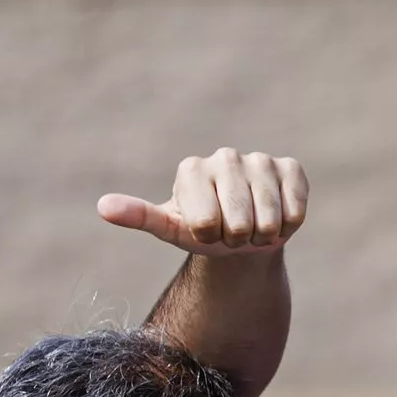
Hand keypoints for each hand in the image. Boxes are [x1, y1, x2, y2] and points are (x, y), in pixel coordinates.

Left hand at [98, 149, 306, 254]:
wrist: (240, 233)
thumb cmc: (200, 229)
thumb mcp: (168, 228)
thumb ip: (137, 216)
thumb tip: (102, 207)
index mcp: (190, 169)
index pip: (204, 223)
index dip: (207, 237)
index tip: (204, 230)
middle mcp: (224, 157)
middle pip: (238, 223)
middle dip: (235, 239)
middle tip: (230, 232)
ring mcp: (260, 159)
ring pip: (268, 219)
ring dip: (261, 235)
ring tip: (252, 227)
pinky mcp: (290, 167)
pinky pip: (294, 210)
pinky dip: (287, 225)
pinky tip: (275, 216)